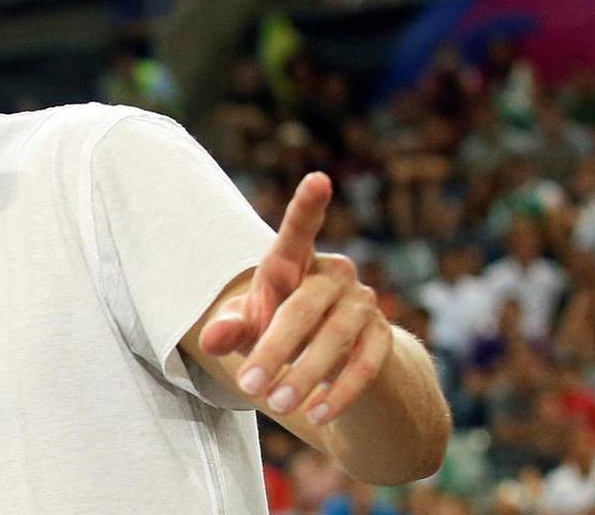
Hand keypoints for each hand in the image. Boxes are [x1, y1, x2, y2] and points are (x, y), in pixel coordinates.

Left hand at [198, 172, 392, 425]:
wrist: (330, 367)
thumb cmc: (276, 332)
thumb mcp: (248, 330)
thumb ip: (230, 329)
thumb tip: (211, 337)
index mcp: (296, 262)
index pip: (298, 232)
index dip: (307, 207)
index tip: (318, 179)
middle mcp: (335, 274)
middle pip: (305, 306)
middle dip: (275, 348)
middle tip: (248, 386)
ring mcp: (363, 304)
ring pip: (336, 337)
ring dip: (304, 374)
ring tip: (277, 405)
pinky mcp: (383, 339)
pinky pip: (365, 364)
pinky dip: (340, 392)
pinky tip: (318, 415)